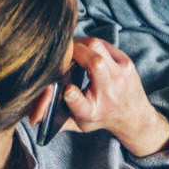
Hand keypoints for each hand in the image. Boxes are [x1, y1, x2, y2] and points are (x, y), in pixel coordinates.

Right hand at [61, 37, 168, 156]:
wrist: (134, 115)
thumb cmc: (101, 117)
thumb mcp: (79, 124)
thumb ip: (56, 120)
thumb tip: (34, 114)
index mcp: (93, 111)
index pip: (81, 105)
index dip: (73, 97)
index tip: (67, 90)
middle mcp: (110, 93)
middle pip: (94, 63)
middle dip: (72, 52)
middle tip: (60, 53)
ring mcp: (122, 75)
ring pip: (97, 46)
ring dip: (80, 44)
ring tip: (71, 50)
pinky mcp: (127, 63)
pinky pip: (104, 44)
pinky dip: (91, 44)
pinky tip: (85, 50)